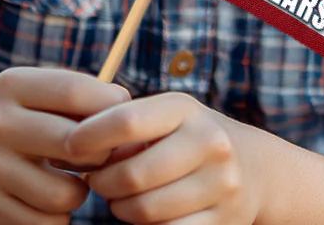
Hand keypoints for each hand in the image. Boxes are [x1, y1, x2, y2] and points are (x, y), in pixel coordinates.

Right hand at [0, 66, 129, 224]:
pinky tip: (46, 204)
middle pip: (74, 143)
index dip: (109, 110)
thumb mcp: (48, 101)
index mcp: (11, 85)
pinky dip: (58, 218)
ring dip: (79, 193)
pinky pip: (48, 223)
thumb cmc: (33, 127)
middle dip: (99, 156)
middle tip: (97, 159)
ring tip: (68, 183)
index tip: (118, 123)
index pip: (75, 92)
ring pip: (65, 193)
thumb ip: (86, 97)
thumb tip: (122, 102)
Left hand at [64, 92, 263, 224]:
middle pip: (132, 174)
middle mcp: (209, 142)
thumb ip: (125, 124)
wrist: (255, 169)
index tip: (68, 146)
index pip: (127, 120)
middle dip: (103, 182)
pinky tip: (144, 212)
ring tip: (119, 196)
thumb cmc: (189, 137)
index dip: (90, 136)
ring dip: (120, 208)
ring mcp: (221, 185)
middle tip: (96, 180)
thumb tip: (70, 144)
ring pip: (145, 210)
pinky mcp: (223, 222)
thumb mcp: (167, 117)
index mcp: (185, 108)